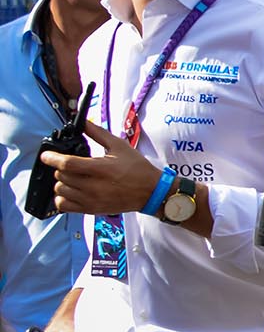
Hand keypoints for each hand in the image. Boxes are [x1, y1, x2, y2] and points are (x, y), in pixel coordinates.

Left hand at [40, 120, 161, 217]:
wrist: (150, 191)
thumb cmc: (137, 168)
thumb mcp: (119, 146)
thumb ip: (98, 133)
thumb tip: (83, 122)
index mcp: (100, 168)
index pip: (66, 163)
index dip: (52, 158)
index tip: (46, 156)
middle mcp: (93, 185)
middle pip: (61, 176)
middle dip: (62, 168)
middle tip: (70, 165)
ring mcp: (91, 199)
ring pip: (60, 190)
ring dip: (62, 182)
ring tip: (73, 178)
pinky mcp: (90, 209)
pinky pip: (64, 205)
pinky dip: (62, 197)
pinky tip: (71, 191)